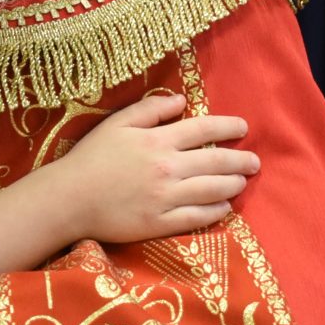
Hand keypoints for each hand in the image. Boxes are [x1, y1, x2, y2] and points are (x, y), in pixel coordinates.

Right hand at [0, 91, 257, 271]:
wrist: (69, 198)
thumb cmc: (91, 157)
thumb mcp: (116, 123)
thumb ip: (151, 110)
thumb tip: (182, 101)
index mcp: (157, 140)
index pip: (203, 129)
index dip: (228, 127)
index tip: (243, 127)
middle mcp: (167, 168)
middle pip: (216, 162)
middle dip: (240, 160)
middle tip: (255, 161)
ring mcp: (165, 197)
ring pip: (212, 190)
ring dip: (233, 185)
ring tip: (242, 182)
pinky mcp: (160, 223)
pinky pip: (196, 217)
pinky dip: (215, 211)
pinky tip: (224, 207)